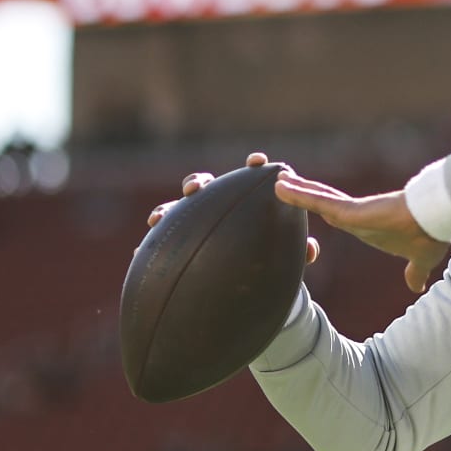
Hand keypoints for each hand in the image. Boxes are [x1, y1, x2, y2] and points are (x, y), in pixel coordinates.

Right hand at [143, 152, 318, 264]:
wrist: (253, 288)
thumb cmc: (273, 264)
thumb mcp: (289, 260)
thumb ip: (300, 252)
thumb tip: (312, 249)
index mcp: (247, 204)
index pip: (250, 178)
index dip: (253, 166)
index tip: (258, 162)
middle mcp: (219, 206)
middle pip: (205, 185)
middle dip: (198, 181)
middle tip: (196, 189)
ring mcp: (197, 223)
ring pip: (177, 208)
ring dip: (166, 209)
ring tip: (157, 217)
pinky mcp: (181, 243)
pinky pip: (163, 242)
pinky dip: (152, 244)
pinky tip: (138, 251)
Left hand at [273, 171, 450, 293]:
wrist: (438, 221)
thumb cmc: (430, 236)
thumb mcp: (420, 260)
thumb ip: (414, 272)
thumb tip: (416, 287)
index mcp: (369, 228)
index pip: (340, 215)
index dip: (326, 208)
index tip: (314, 205)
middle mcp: (358, 218)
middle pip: (323, 204)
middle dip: (304, 196)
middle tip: (284, 185)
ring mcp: (353, 213)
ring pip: (317, 200)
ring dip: (296, 191)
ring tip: (276, 182)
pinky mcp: (351, 211)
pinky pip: (318, 202)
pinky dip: (298, 196)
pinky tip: (280, 188)